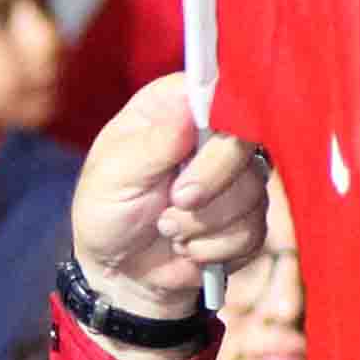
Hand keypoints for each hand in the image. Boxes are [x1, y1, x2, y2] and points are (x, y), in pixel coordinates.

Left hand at [64, 71, 267, 323]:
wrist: (118, 270)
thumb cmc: (106, 209)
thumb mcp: (113, 175)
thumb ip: (152, 145)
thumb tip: (191, 114)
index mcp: (176, 107)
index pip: (220, 90)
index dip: (220, 118)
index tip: (195, 147)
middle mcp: (213, 135)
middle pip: (247, 142)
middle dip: (211, 180)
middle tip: (175, 200)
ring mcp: (236, 176)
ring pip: (252, 191)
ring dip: (203, 222)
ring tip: (167, 228)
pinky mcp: (248, 217)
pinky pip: (252, 230)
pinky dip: (214, 247)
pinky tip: (186, 247)